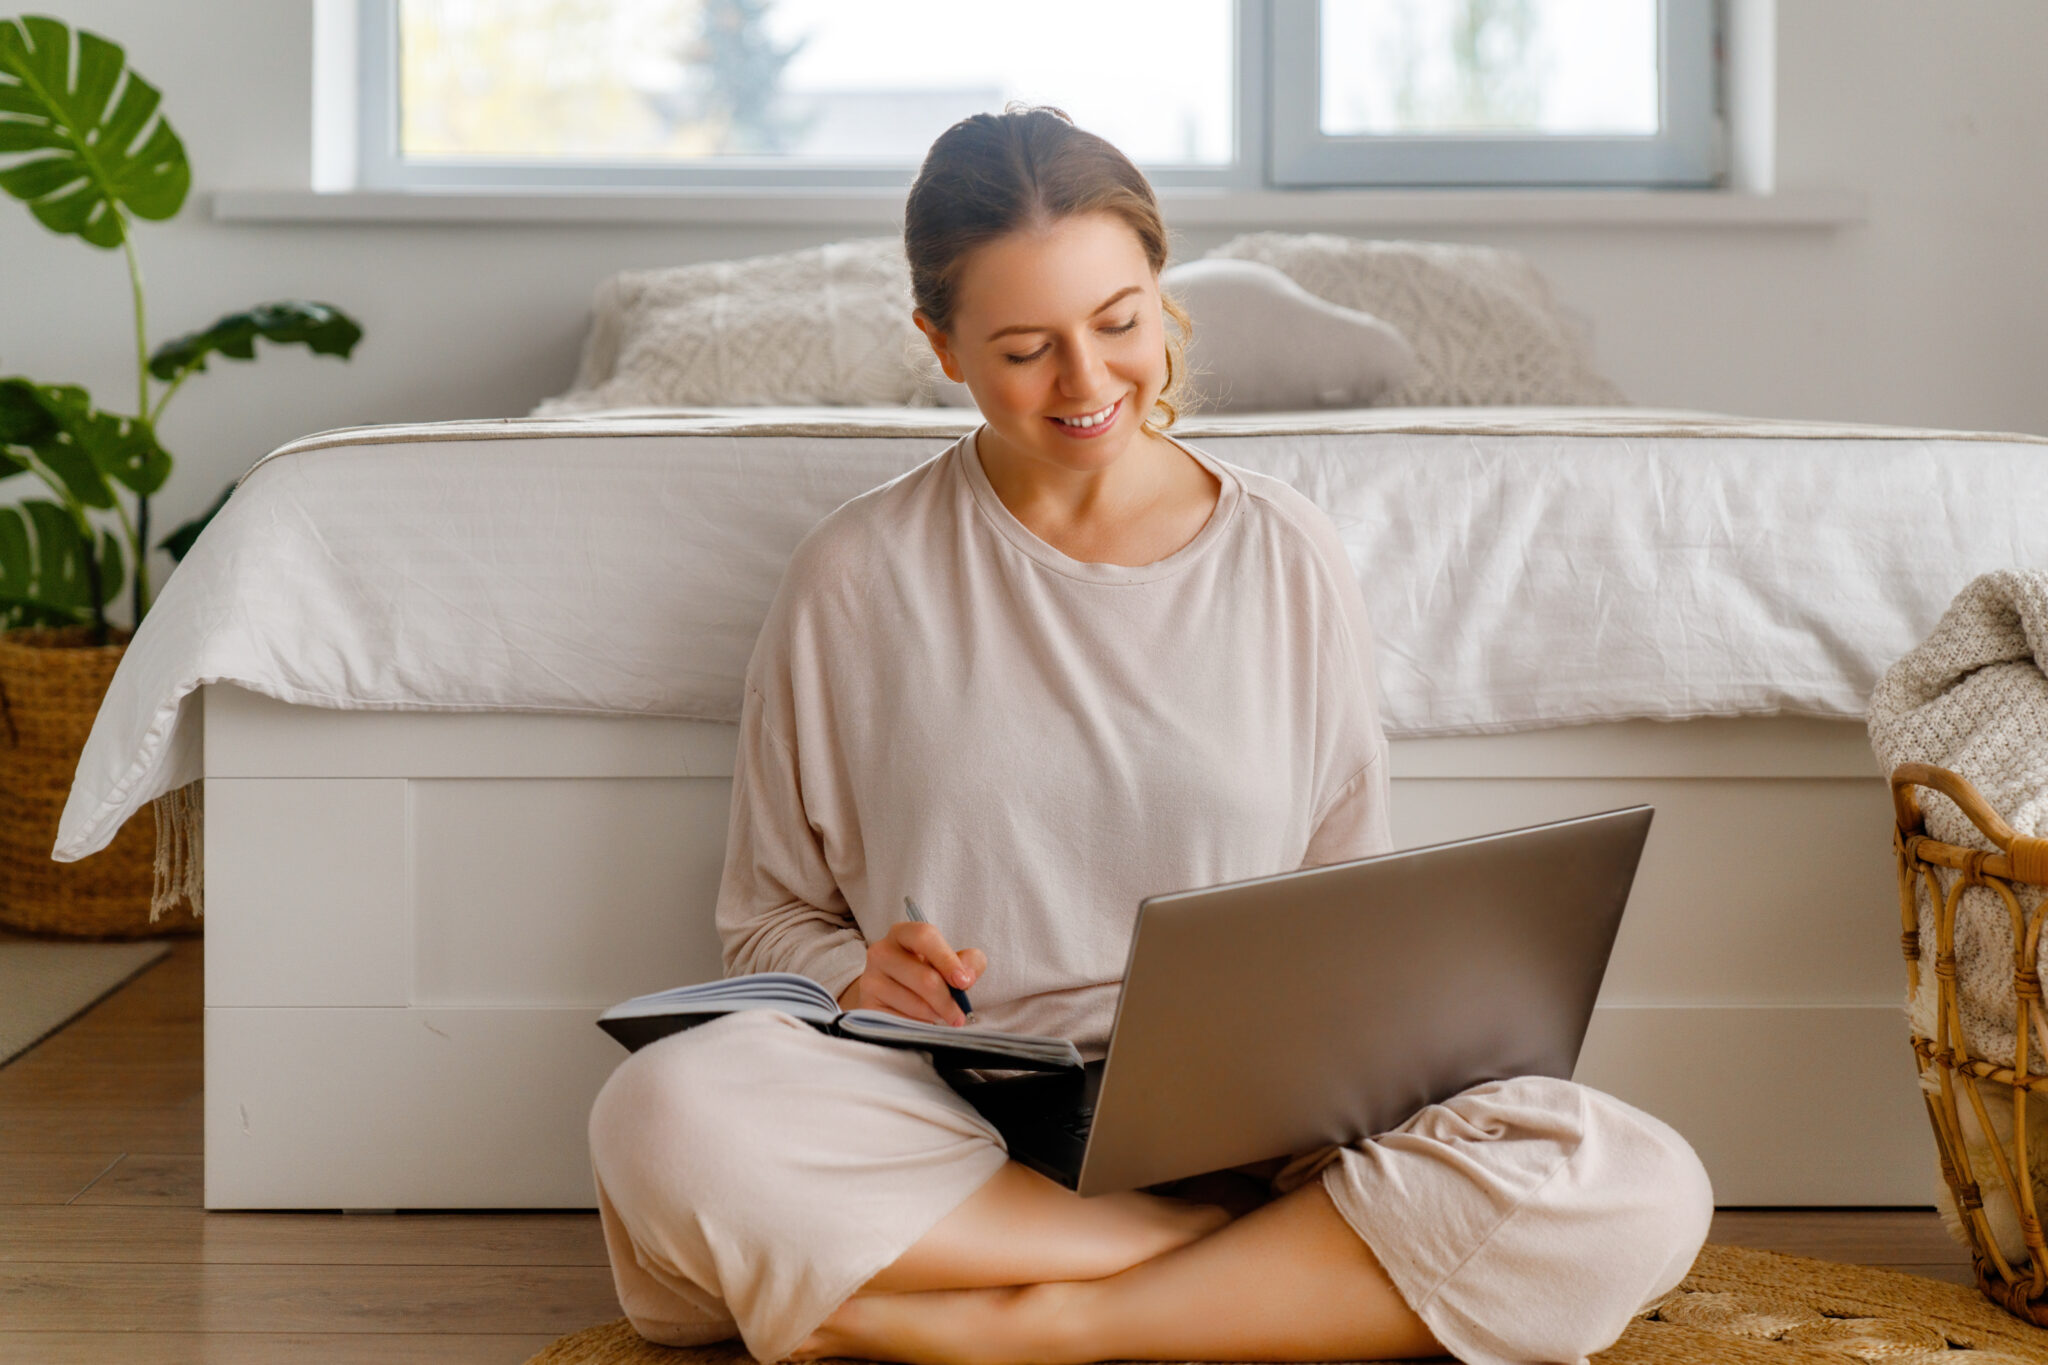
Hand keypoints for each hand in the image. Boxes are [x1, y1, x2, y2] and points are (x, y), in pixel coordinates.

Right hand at [837, 920, 985, 1025]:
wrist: (890, 992)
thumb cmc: (926, 971)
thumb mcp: (949, 961)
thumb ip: (968, 962)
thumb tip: (967, 977)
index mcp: (902, 933)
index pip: (924, 937)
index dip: (947, 960)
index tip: (965, 982)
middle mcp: (881, 952)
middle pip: (923, 977)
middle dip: (947, 1000)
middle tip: (959, 1015)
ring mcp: (870, 980)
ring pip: (914, 1004)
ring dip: (935, 1015)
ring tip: (939, 1015)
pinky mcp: (867, 1006)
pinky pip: (901, 1022)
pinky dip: (919, 1026)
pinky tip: (923, 1022)